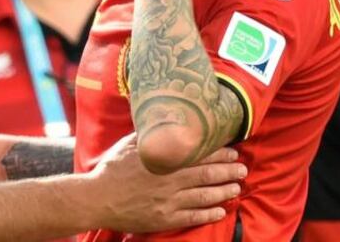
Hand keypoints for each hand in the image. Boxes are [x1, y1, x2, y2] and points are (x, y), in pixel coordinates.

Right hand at [89, 133, 244, 232]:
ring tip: (237, 187)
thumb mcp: (129, 144)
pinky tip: (221, 210)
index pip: (198, 154)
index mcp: (163, 159)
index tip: (233, 150)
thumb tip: (164, 119)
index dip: (219, 152)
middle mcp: (169, 180)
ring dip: (224, 191)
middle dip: (228, 171)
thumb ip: (149, 134)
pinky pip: (193, 217)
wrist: (97, 198)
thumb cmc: (111, 169)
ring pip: (204, 195)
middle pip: (207, 174)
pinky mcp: (165, 219)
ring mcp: (168, 201)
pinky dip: (209, 213)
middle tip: (243, 168)